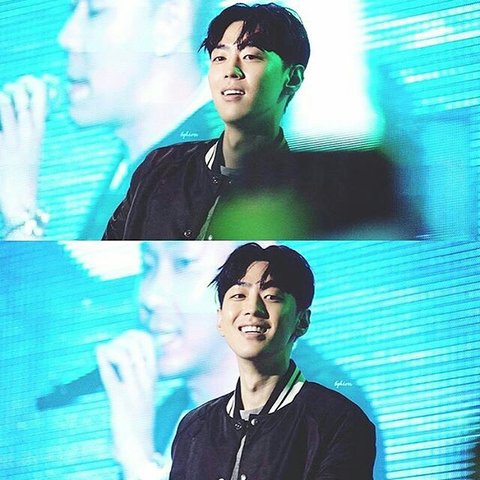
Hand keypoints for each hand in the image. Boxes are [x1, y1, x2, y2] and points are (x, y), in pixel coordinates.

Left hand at [0, 75, 46, 232]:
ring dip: (5, 100)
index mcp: (36, 140)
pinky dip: (0, 120)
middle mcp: (27, 140)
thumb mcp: (30, 156)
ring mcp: (12, 146)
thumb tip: (24, 117)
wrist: (21, 205)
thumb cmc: (23, 182)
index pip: (41, 108)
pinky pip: (0, 132)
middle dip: (20, 90)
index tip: (30, 81)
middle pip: (27, 106)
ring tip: (4, 96)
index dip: (38, 90)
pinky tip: (0, 105)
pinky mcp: (1, 154)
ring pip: (9, 113)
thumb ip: (27, 137)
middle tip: (13, 87)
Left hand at [96, 329, 157, 476]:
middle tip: (110, 347)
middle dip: (119, 340)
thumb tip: (126, 348)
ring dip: (110, 349)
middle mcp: (145, 380)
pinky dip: (103, 361)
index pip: (148, 343)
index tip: (122, 339)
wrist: (140, 446)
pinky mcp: (119, 402)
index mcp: (153, 376)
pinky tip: (98, 354)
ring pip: (124, 356)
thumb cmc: (139, 416)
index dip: (133, 334)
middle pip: (135, 345)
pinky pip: (111, 376)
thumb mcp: (145, 389)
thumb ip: (140, 370)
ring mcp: (133, 390)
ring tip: (103, 354)